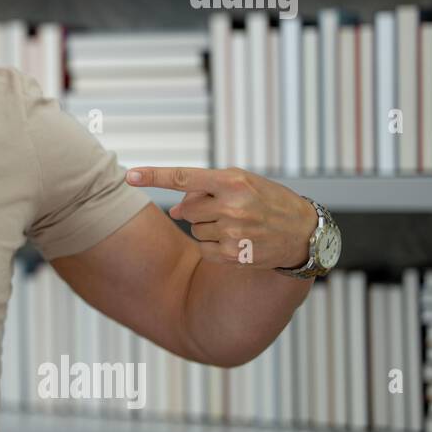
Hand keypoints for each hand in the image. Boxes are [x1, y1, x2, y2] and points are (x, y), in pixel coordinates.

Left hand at [125, 166, 315, 268]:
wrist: (302, 232)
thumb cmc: (267, 200)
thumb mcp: (242, 183)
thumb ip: (205, 190)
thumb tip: (174, 210)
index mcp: (233, 182)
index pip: (184, 177)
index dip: (154, 176)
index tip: (129, 175)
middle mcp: (231, 206)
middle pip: (186, 208)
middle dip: (198, 209)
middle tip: (227, 209)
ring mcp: (231, 233)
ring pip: (194, 228)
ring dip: (208, 226)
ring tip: (238, 224)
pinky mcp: (231, 255)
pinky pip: (202, 248)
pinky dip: (213, 245)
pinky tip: (236, 240)